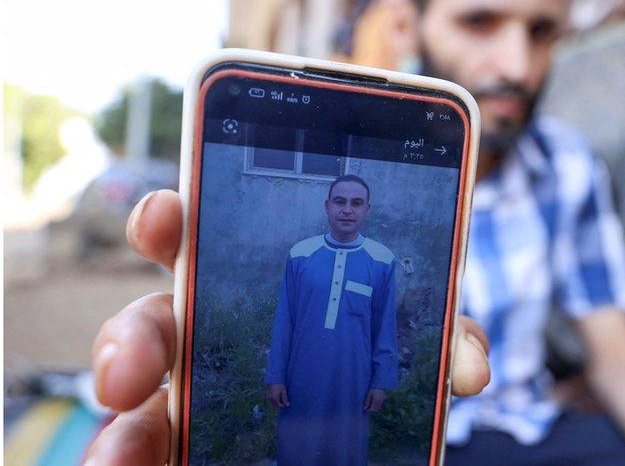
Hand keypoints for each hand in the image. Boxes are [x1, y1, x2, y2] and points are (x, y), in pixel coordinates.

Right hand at [85, 190, 490, 463]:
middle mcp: (210, 334)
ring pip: (140, 408)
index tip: (167, 216)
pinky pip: (158, 451)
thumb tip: (471, 372)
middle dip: (132, 344)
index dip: (170, 220)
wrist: (372, 433)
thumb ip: (447, 337)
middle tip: (125, 375)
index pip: (197, 239)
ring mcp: (194, 395)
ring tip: (119, 462)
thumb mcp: (419, 336)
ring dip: (121, 434)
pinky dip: (140, 461)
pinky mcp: (191, 443)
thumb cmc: (380, 352)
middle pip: (153, 328)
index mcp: (251, 283)